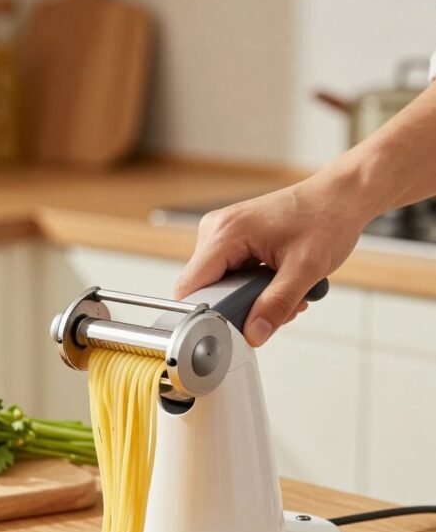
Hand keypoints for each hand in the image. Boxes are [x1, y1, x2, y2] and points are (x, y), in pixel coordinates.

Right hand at [173, 173, 367, 345]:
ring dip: (252, 300)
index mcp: (225, 232)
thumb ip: (276, 305)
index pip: (190, 287)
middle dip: (239, 309)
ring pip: (221, 287)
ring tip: (286, 292)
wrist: (341, 197)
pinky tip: (280, 284)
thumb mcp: (305, 269)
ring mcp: (223, 234)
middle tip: (277, 309)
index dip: (204, 314)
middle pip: (205, 290)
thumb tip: (254, 334)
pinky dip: (255, 289)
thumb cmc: (327, 218)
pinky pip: (232, 277)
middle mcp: (217, 230)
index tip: (229, 331)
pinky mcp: (234, 240)